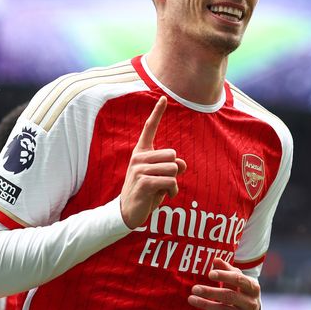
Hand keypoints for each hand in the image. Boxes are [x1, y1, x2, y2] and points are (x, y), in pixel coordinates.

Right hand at [120, 96, 186, 228]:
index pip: (150, 128)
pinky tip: (164, 197)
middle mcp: (139, 157)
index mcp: (141, 152)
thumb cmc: (147, 192)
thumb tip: (182, 164)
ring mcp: (139, 169)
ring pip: (174, 168)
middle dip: (175, 171)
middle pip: (173, 155)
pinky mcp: (144, 182)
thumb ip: (171, 166)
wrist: (128, 212)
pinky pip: (171, 181)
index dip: (157, 113)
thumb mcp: (160, 176)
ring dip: (174, 183)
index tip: (163, 97)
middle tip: (163, 182)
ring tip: (162, 190)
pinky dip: (172, 191)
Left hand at [188, 257, 260, 309]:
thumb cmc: (243, 291)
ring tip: (191, 299)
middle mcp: (250, 303)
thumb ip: (228, 269)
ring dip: (206, 304)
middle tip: (195, 288)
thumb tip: (216, 259)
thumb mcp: (239, 279)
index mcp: (252, 287)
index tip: (210, 274)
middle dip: (211, 292)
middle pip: (229, 296)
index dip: (224, 276)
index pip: (238, 279)